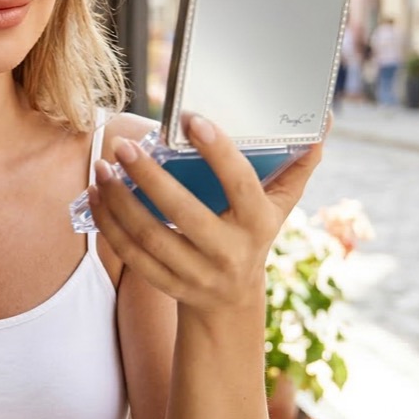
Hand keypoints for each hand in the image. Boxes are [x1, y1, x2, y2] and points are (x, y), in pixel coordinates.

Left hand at [88, 116, 322, 313]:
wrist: (231, 301)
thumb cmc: (253, 234)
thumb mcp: (279, 206)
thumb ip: (298, 165)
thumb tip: (323, 120)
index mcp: (258, 224)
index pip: (240, 183)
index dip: (217, 151)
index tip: (191, 118)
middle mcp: (229, 252)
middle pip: (184, 213)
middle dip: (150, 177)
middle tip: (125, 145)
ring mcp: (196, 273)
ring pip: (150, 237)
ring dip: (120, 201)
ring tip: (103, 167)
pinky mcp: (167, 285)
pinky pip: (131, 254)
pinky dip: (108, 224)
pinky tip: (95, 195)